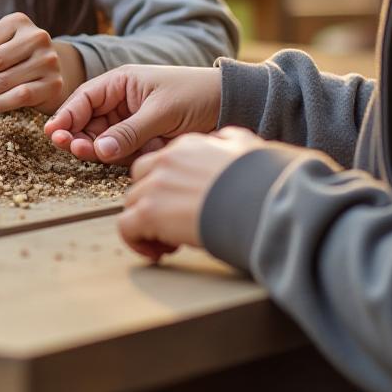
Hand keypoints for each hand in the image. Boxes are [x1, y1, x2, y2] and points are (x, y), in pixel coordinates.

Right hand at [44, 64, 222, 163]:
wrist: (231, 105)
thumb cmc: (195, 94)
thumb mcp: (161, 110)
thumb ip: (130, 131)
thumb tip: (98, 150)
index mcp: (121, 83)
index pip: (85, 99)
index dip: (67, 115)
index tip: (53, 132)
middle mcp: (122, 102)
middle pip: (88, 122)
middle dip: (78, 134)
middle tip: (72, 147)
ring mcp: (132, 123)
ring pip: (103, 140)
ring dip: (96, 148)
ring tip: (90, 153)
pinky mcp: (144, 141)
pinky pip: (123, 152)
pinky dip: (121, 158)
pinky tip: (125, 157)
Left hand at [117, 127, 267, 259]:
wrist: (265, 199)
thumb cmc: (264, 178)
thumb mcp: (247, 145)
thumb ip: (229, 139)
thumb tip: (223, 140)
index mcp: (188, 146)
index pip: (162, 163)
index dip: (169, 187)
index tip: (186, 205)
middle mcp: (167, 160)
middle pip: (142, 181)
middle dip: (153, 203)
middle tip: (175, 225)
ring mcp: (156, 185)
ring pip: (133, 204)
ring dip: (147, 224)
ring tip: (171, 243)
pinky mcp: (150, 211)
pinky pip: (126, 227)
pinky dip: (136, 241)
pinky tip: (159, 252)